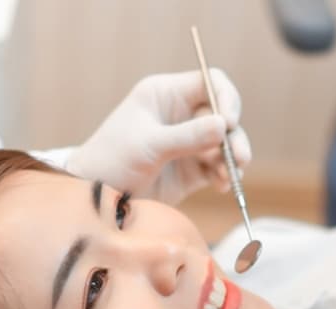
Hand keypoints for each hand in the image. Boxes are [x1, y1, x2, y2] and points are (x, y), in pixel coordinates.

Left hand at [66, 69, 252, 204]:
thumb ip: (187, 136)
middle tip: (240, 157)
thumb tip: (224, 125)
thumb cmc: (111, 161)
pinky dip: (225, 175)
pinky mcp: (191, 170)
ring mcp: (187, 143)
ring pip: (224, 144)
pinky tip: (223, 186)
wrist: (95, 199)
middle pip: (222, 115)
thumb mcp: (148, 146)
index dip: (225, 98)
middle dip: (234, 135)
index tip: (228, 122)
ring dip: (232, 158)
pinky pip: (218, 168)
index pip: (209, 82)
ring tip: (230, 176)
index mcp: (165, 95)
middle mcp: (180, 115)